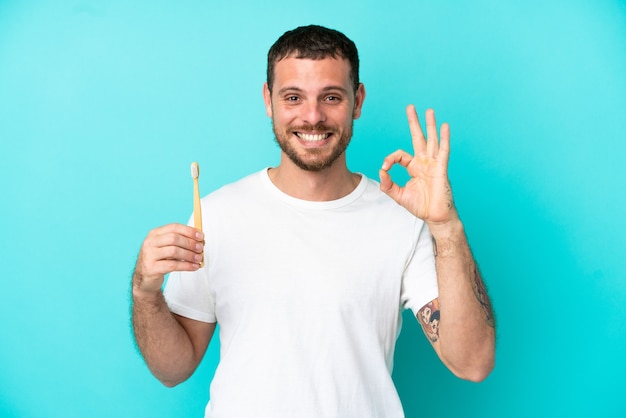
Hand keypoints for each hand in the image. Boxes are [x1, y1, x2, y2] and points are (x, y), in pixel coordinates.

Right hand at [132, 223, 203, 295]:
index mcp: (154, 234)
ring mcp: (149, 255)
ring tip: (198, 259)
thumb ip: (180, 242)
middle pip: (174, 238)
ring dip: (189, 255)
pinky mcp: (151, 268)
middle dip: (190, 243)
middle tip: (200, 248)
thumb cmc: (159, 261)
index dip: (189, 231)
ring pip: (174, 251)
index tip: (201, 236)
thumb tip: (200, 240)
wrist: (144, 279)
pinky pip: (173, 265)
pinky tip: (194, 266)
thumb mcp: (166, 248)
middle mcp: (150, 242)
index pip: (174, 227)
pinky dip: (186, 265)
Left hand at [379, 105, 456, 224]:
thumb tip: (381, 172)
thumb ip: (388, 184)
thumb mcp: (398, 195)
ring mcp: (433, 164)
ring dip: (430, 125)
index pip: (400, 155)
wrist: (435, 216)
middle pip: (418, 138)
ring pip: (431, 140)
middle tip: (410, 108)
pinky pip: (443, 150)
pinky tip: (445, 126)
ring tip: (429, 111)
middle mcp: (424, 162)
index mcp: (414, 167)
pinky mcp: (441, 168)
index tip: (385, 168)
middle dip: (414, 123)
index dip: (390, 159)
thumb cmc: (420, 206)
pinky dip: (444, 138)